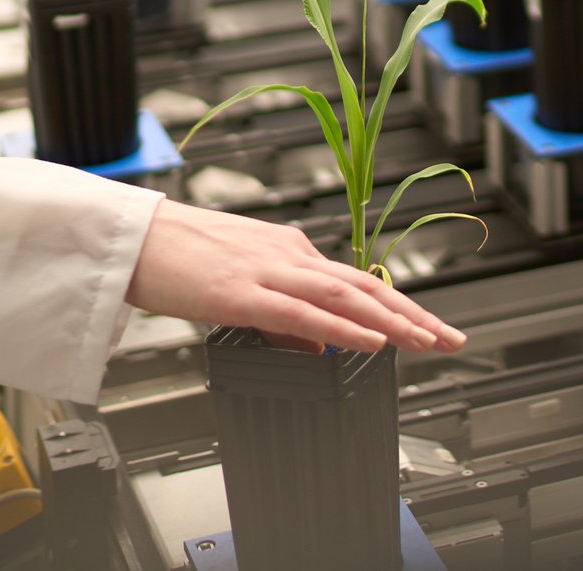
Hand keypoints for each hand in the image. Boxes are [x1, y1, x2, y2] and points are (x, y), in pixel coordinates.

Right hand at [124, 202, 465, 354]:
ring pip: (344, 296)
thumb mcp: (241, 285)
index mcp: (289, 251)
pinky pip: (302, 313)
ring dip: (391, 320)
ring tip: (426, 341)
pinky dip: (342, 328)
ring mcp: (267, 271)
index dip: (399, 306)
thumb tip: (318, 346)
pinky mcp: (241, 292)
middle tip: (451, 338)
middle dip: (413, 314)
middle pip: (364, 287)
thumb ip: (282, 314)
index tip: (432, 327)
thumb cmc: (176, 257)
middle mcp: (288, 255)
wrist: (131, 237)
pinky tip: (371, 342)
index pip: (357, 283)